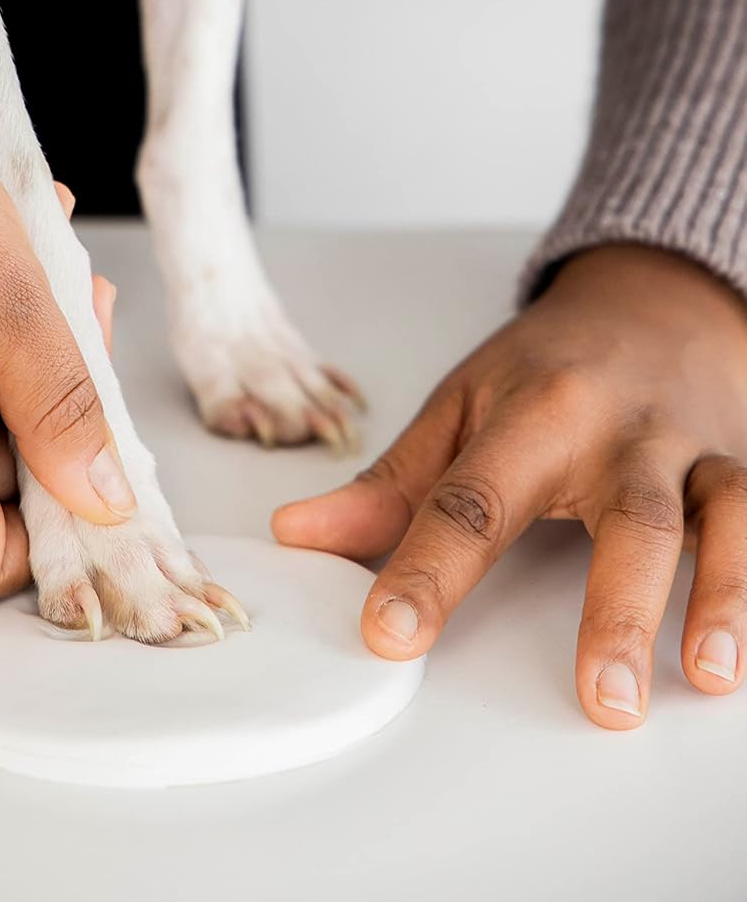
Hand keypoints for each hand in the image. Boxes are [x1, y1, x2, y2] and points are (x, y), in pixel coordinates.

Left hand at [274, 244, 746, 726]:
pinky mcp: (733, 465)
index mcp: (529, 413)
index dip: (428, 568)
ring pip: (707, 517)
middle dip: (610, 608)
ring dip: (710, 597)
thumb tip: (300, 535)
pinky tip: (736, 654)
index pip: (472, 498)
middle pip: (618, 515)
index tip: (391, 633)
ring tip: (700, 676)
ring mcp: (682, 450)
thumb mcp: (459, 406)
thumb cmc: (546, 364)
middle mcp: (614, 430)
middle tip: (601, 699)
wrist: (649, 302)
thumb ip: (391, 484)